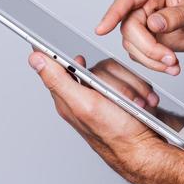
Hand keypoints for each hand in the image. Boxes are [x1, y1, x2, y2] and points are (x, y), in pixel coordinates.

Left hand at [27, 49, 179, 183]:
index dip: (50, 50)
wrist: (149, 150)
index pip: (55, 66)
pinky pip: (131, 77)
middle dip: (118, 81)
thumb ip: (59, 80)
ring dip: (133, 88)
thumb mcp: (84, 105)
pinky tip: (143, 103)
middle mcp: (85, 95)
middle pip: (98, 66)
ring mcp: (105, 94)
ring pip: (116, 70)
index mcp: (69, 98)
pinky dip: (141, 89)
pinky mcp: (123, 94)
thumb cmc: (118, 136)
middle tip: (123, 99)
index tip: (47, 32)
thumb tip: (34, 59)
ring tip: (137, 105)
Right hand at [94, 0, 183, 75]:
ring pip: (132, 44)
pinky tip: (171, 66)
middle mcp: (146, 3)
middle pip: (129, 27)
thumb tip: (154, 23)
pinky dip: (154, 64)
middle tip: (168, 58)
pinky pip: (140, 54)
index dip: (113, 13)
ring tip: (173, 64)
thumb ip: (176, 16)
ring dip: (151, 59)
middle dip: (147, 47)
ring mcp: (145, 21)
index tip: (102, 29)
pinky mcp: (147, 38)